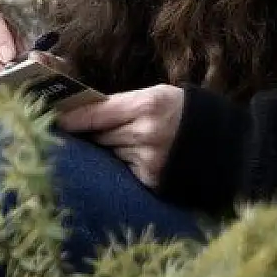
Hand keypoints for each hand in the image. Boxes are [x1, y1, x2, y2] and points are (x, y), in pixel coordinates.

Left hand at [56, 85, 184, 187]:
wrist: (222, 143)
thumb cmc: (181, 111)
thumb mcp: (154, 96)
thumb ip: (121, 104)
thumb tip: (82, 113)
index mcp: (146, 105)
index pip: (96, 113)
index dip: (71, 117)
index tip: (53, 120)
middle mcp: (145, 133)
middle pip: (100, 135)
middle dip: (91, 134)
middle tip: (82, 131)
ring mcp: (149, 159)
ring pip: (110, 153)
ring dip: (109, 150)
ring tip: (123, 142)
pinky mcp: (152, 180)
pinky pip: (124, 170)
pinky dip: (124, 165)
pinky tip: (136, 158)